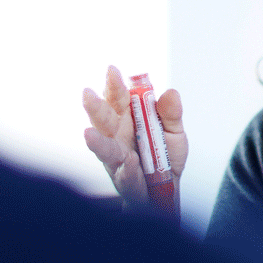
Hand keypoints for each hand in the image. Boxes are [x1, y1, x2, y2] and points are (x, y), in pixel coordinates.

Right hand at [81, 66, 185, 206]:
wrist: (166, 191)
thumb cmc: (164, 157)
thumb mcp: (175, 133)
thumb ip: (171, 114)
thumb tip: (170, 93)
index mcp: (128, 118)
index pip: (117, 97)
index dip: (113, 85)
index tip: (112, 71)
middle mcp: (117, 135)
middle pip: (104, 119)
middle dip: (96, 107)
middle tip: (87, 94)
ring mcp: (117, 157)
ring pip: (105, 148)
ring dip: (97, 142)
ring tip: (88, 134)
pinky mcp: (123, 179)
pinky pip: (125, 174)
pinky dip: (128, 169)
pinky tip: (130, 162)